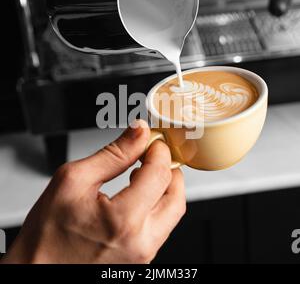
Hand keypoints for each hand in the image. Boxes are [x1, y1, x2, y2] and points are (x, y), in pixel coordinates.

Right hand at [1, 121, 185, 263]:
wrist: (36, 272)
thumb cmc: (45, 235)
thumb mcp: (73, 181)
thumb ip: (113, 154)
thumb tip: (137, 133)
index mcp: (123, 221)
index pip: (159, 174)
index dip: (159, 151)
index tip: (151, 141)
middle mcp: (140, 243)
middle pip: (176, 196)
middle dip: (168, 168)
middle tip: (153, 154)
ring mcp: (143, 255)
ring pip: (172, 212)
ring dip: (163, 186)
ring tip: (142, 171)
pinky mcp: (140, 259)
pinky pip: (160, 227)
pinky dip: (155, 205)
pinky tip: (138, 194)